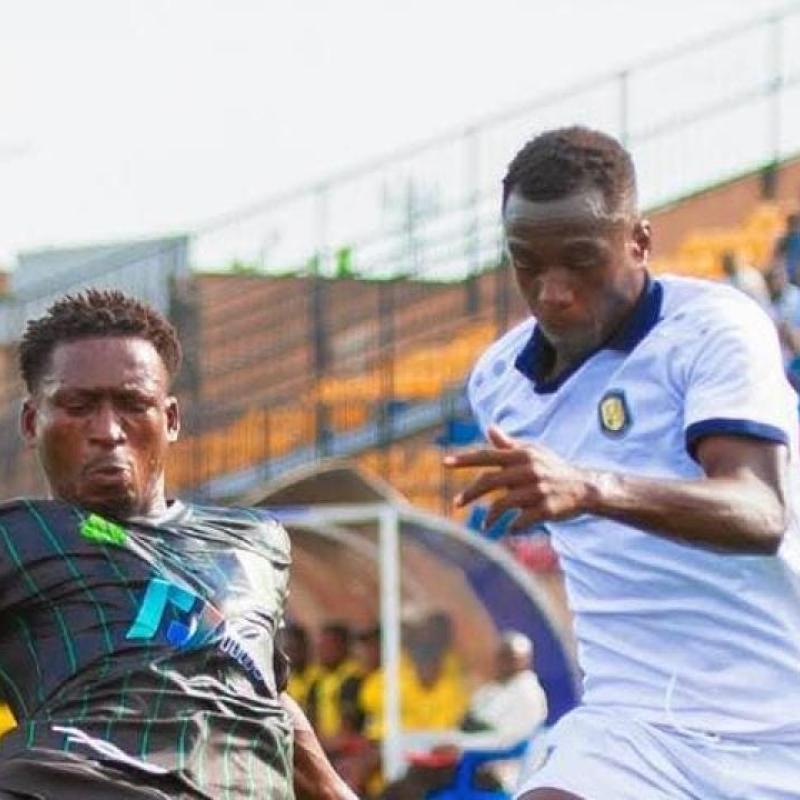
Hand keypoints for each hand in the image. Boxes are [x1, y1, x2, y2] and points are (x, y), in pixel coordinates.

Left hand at [443, 425, 590, 531]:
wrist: (584, 487)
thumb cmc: (552, 468)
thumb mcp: (533, 452)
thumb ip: (509, 445)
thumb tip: (490, 428)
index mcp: (523, 455)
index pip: (488, 455)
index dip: (465, 459)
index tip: (445, 462)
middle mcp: (529, 470)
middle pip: (490, 481)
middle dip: (470, 493)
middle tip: (456, 503)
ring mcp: (538, 490)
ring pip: (503, 504)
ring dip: (490, 517)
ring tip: (485, 525)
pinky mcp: (546, 509)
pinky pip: (520, 521)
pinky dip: (512, 528)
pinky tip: (509, 530)